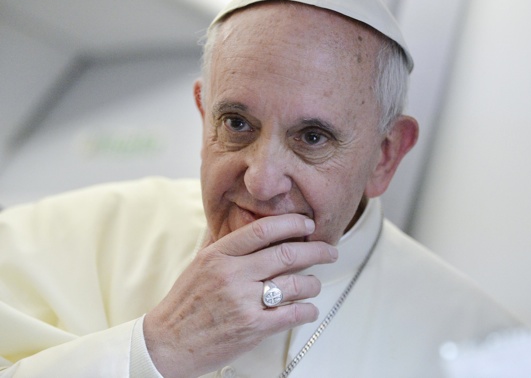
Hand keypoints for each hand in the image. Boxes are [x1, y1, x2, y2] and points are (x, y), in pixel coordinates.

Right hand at [143, 214, 337, 376]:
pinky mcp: (252, 327)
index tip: (308, 225)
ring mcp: (243, 302)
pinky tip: (309, 309)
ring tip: (314, 284)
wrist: (168, 343)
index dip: (291, 224)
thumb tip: (239, 221)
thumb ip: (221, 242)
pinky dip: (307, 310)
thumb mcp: (198, 264)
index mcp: (218, 256)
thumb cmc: (184, 304)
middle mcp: (232, 275)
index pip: (262, 230)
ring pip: (295, 284)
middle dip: (316, 251)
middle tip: (329, 250)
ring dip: (313, 283)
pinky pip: (292, 314)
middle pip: (286, 254)